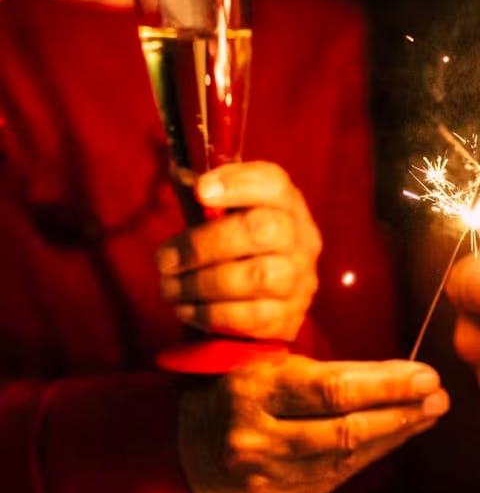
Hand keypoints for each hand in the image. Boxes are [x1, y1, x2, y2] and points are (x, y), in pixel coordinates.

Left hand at [157, 162, 321, 341]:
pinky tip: (185, 308)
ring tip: (168, 287)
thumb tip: (180, 175)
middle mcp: (302, 241)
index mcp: (288, 207)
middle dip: (204, 244)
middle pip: (265, 229)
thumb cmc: (238, 252)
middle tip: (165, 259)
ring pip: (257, 276)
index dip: (239, 183)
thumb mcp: (227, 218)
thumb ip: (208, 197)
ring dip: (200, 283)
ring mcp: (299, 281)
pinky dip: (208, 313)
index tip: (200, 191)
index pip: (275, 184)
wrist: (266, 308)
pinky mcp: (286, 317)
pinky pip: (247, 316)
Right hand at [179, 354, 448, 492]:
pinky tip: (397, 435)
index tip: (423, 373)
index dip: (384, 383)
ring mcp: (266, 477)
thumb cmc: (230, 392)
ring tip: (429, 412)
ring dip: (396, 433)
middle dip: (400, 410)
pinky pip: (336, 478)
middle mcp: (257, 437)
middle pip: (345, 428)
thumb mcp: (254, 363)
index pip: (331, 388)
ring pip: (346, 457)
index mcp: (252, 391)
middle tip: (438, 395)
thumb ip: (308, 365)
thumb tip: (388, 369)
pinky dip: (372, 455)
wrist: (177, 453)